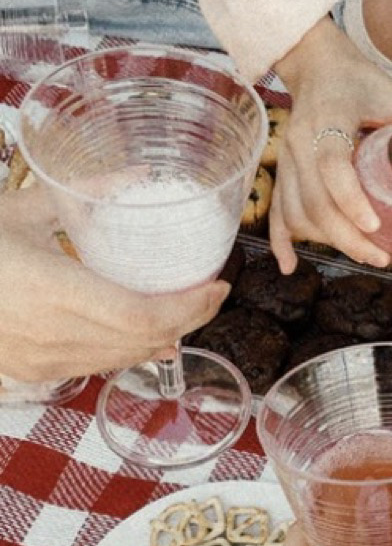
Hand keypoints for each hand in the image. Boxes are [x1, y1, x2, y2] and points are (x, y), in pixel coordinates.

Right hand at [0, 186, 226, 381]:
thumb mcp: (18, 208)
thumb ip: (81, 193)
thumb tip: (135, 174)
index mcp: (53, 291)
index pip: (144, 316)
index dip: (190, 308)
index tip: (218, 285)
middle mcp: (52, 334)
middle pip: (143, 341)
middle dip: (188, 321)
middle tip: (212, 295)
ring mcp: (40, 360)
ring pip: (122, 358)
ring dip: (162, 338)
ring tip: (188, 311)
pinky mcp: (30, 372)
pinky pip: (95, 365)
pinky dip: (130, 351)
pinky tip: (149, 338)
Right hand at [269, 19, 391, 273]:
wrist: (314, 64)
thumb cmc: (359, 79)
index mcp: (327, 120)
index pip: (332, 166)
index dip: (350, 199)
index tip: (375, 225)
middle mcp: (299, 143)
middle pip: (313, 201)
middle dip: (346, 237)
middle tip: (380, 258)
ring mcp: (286, 158)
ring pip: (296, 212)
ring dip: (326, 241)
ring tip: (362, 255)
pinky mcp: (282, 170)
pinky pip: (277, 210)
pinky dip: (282, 241)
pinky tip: (291, 266)